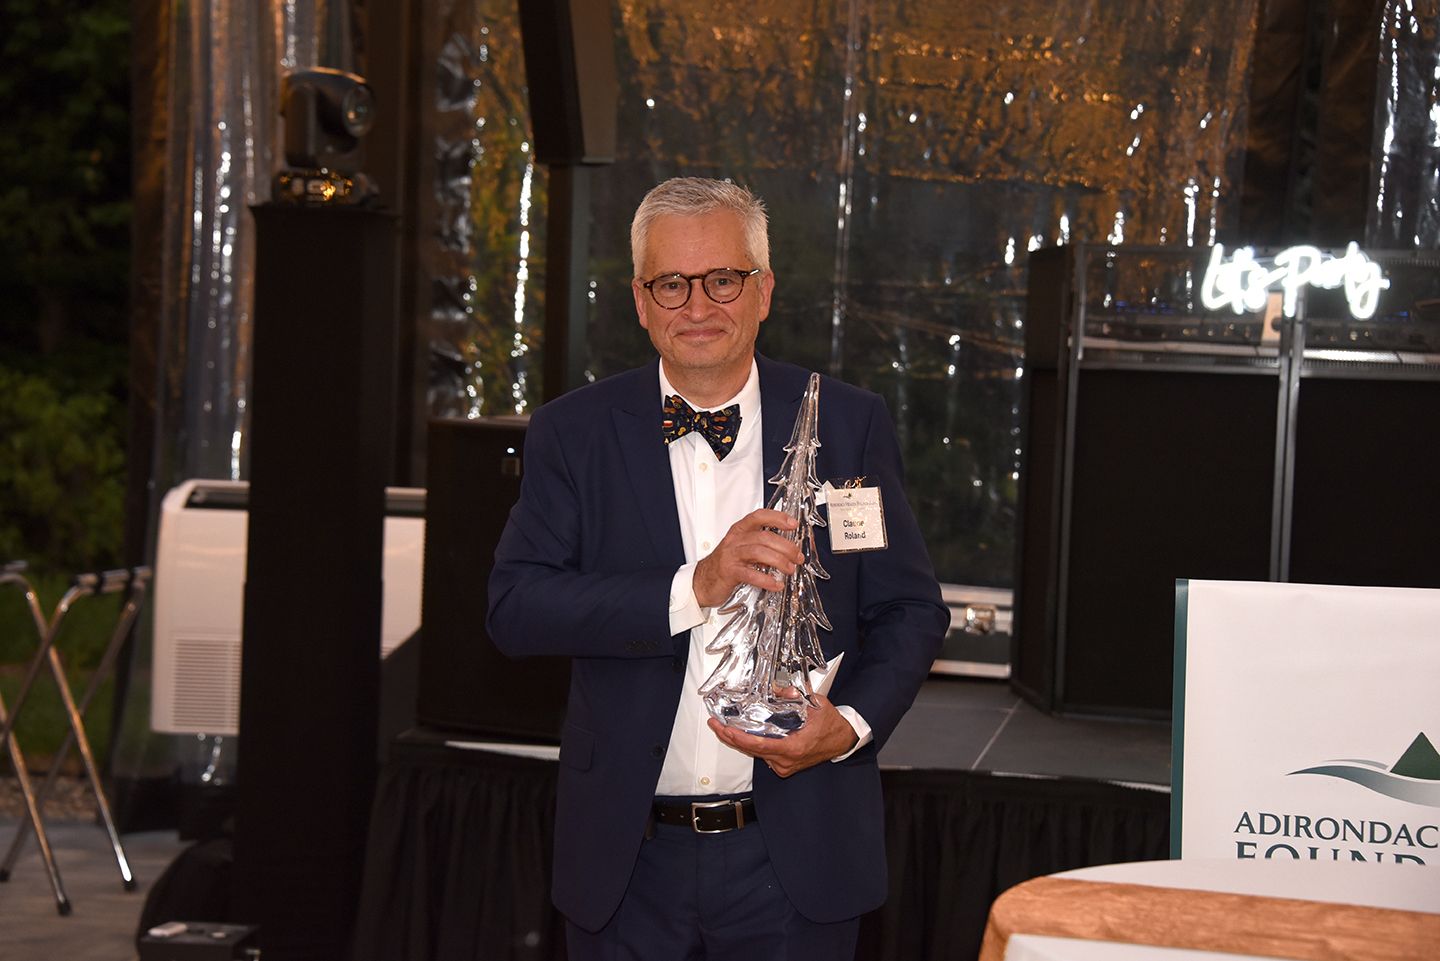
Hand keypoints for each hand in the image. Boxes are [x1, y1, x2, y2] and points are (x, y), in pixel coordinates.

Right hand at [692, 509, 803, 607]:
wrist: (702, 581)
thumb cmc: (725, 564)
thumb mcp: (742, 549)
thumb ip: (762, 546)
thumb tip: (786, 550)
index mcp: (739, 531)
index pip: (759, 516)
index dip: (777, 518)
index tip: (793, 524)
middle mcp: (735, 540)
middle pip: (764, 537)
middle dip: (786, 546)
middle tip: (798, 557)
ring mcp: (731, 555)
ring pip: (759, 552)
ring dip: (779, 561)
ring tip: (789, 569)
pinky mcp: (729, 572)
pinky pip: (751, 574)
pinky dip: (766, 580)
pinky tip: (776, 584)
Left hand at [707, 694, 858, 777]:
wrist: (842, 740)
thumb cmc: (831, 725)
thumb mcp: (814, 705)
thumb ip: (793, 696)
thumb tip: (775, 687)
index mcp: (793, 748)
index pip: (758, 746)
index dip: (737, 738)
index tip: (724, 728)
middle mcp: (786, 761)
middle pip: (751, 751)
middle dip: (730, 737)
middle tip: (715, 724)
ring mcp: (784, 766)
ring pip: (755, 754)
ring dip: (739, 741)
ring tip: (724, 727)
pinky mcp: (784, 766)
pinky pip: (763, 755)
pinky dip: (751, 745)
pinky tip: (742, 734)